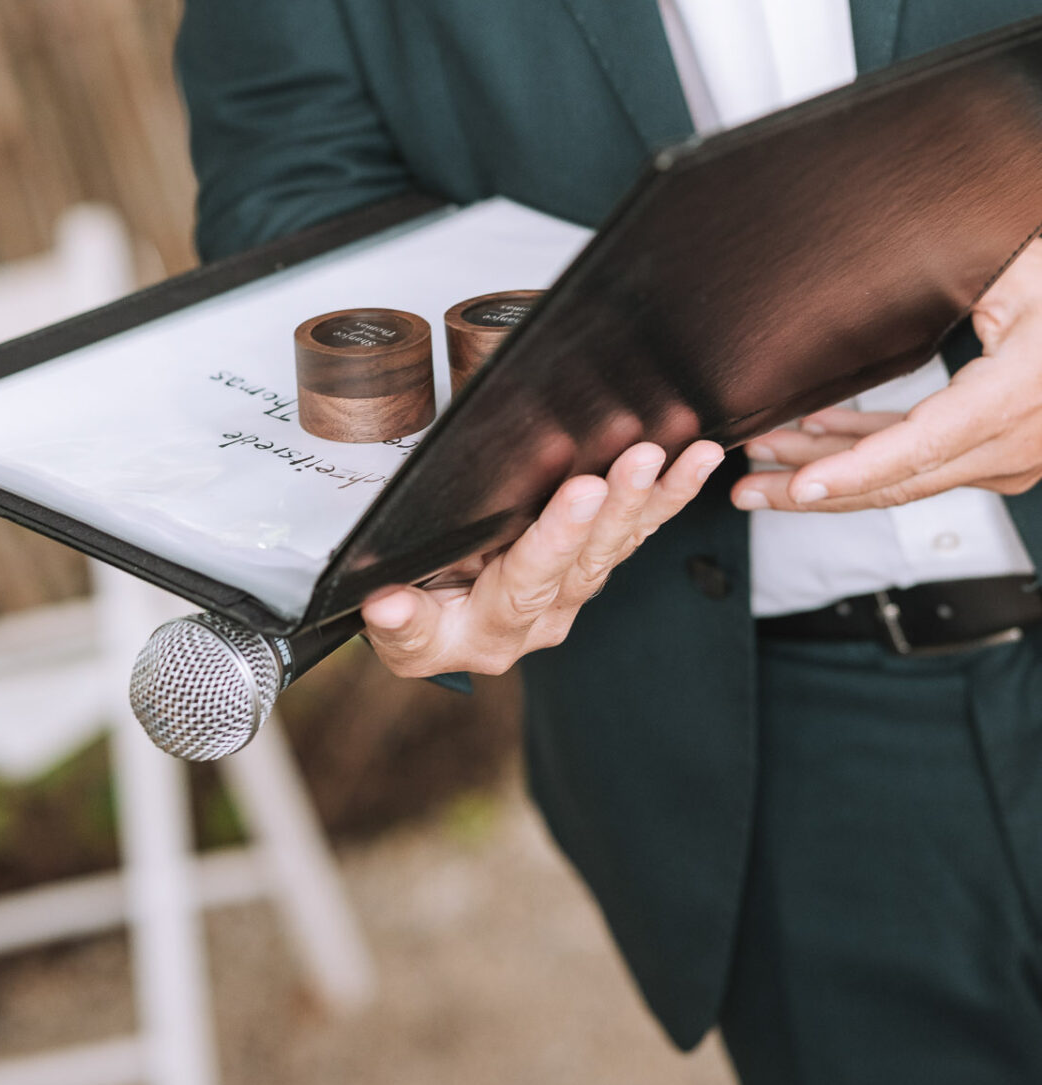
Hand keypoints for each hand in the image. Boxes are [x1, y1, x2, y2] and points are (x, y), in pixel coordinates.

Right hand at [362, 439, 724, 678]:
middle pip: (589, 558)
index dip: (558, 536)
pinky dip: (672, 496)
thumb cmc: (412, 617)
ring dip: (659, 496)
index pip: (531, 579)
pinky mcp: (595, 563)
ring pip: (624, 541)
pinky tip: (701, 459)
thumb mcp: (399, 630)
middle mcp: (546, 614)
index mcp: (495, 629)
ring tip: (692, 454)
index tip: (582, 491)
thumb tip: (384, 605)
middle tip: (640, 457)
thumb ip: (399, 622)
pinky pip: (640, 530)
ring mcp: (576, 589)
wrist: (435, 626)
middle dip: (619, 504)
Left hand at [732, 237, 1041, 514]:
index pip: (923, 446)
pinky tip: (813, 444)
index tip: (799, 484)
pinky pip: (924, 463)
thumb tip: (860, 277)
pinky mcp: (1002, 452)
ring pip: (906, 477)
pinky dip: (866, 456)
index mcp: (1019, 391)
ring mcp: (1013, 455)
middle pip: (902, 479)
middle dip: (814, 488)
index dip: (855, 470)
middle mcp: (1019, 439)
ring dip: (829, 471)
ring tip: (761, 463)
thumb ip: (947, 287)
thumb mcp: (1008, 269)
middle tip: (743, 487)